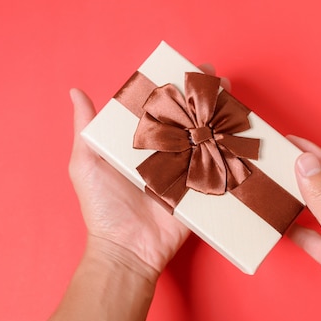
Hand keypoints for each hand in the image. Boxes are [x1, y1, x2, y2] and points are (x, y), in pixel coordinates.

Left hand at [67, 65, 228, 277]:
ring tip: (235, 102)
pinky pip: (218, 171)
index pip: (161, 109)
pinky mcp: (201, 193)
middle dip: (206, 100)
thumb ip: (85, 129)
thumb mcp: (86, 164)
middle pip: (189, 121)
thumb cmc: (102, 208)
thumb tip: (76, 91)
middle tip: (221, 82)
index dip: (176, 88)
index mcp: (141, 144)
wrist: (126, 250)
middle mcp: (166, 155)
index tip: (191, 70)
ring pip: (208, 141)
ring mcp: (186, 173)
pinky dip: (232, 155)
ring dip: (223, 121)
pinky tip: (245, 137)